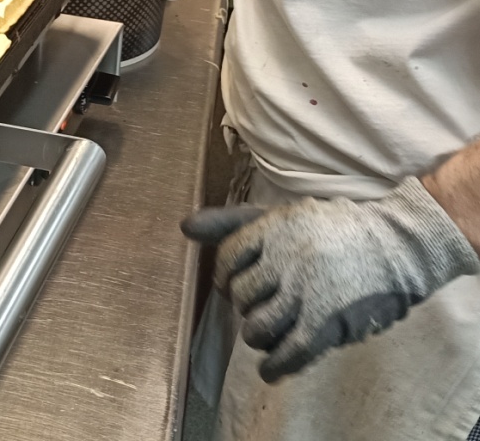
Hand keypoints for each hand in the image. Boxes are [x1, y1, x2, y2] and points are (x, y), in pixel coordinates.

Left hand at [181, 177, 479, 382]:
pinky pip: (288, 354)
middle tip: (262, 305)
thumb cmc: (332, 229)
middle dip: (245, 304)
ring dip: (258, 335)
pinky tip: (272, 369)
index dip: (226, 274)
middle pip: (240, 295)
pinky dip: (275, 367)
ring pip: (256, 328)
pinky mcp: (327, 323)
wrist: (400, 245)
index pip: (227, 257)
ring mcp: (307, 291)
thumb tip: (184, 226)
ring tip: (270, 330)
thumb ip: (231, 222)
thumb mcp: (282, 215)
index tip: (236, 282)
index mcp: (274, 227)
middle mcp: (286, 258)